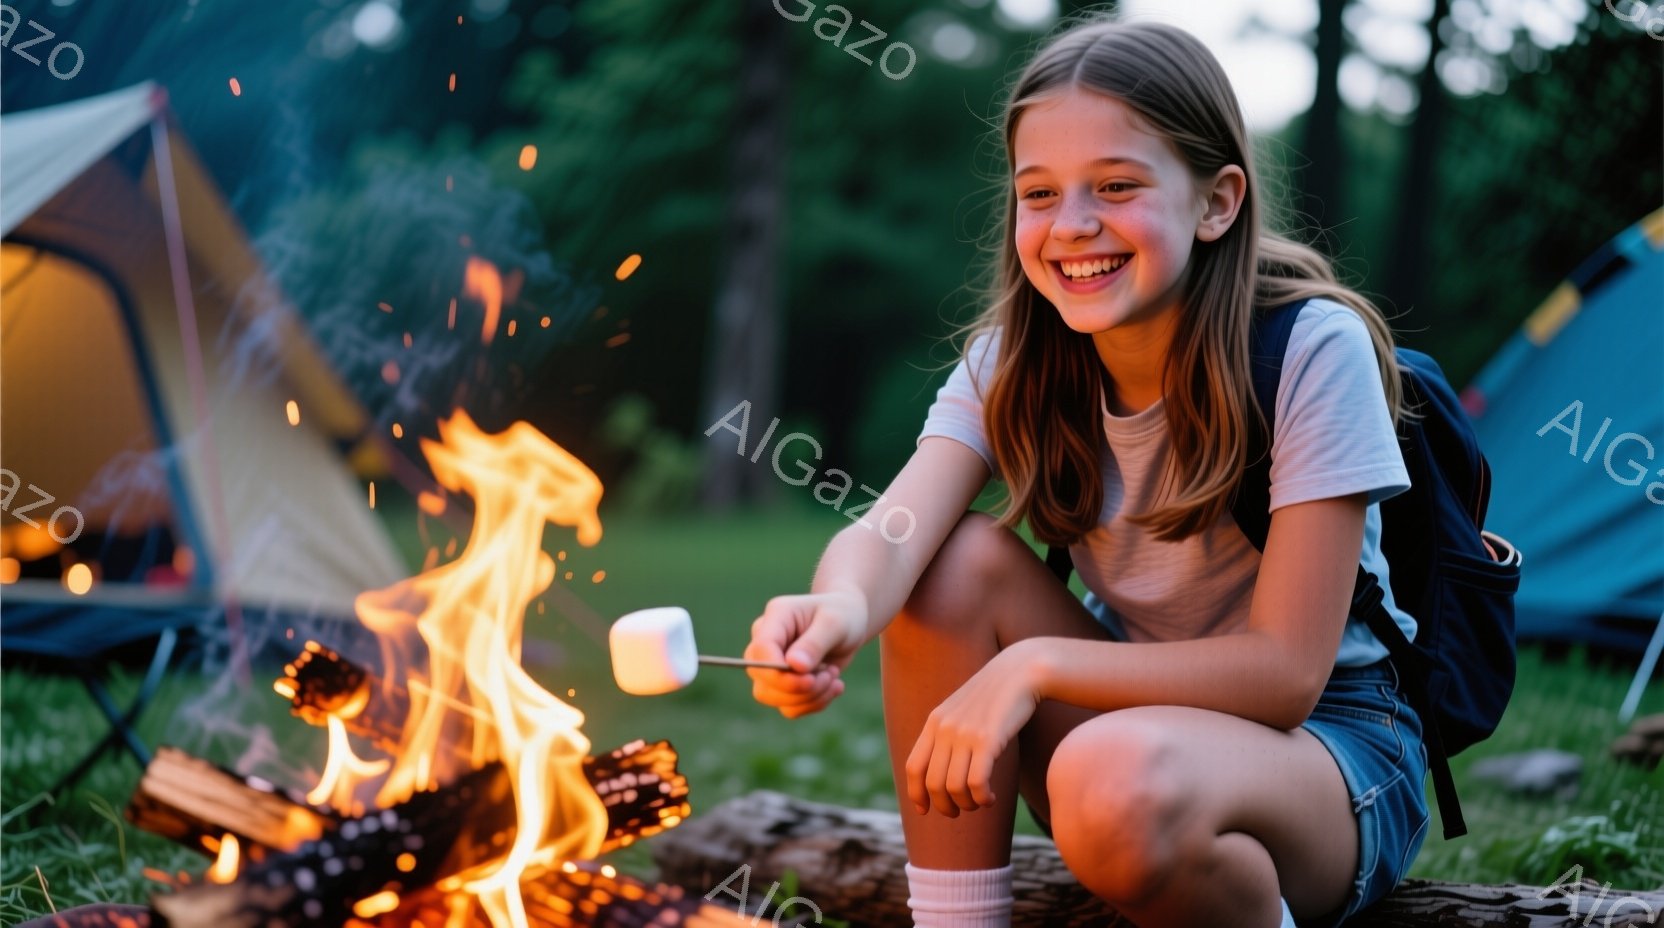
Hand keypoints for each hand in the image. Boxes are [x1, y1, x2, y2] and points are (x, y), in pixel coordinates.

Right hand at [746, 590, 866, 718]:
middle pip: (761, 677)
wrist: (851, 623)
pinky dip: (814, 703)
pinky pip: (788, 707)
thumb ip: (814, 643)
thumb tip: (793, 666)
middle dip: (798, 687)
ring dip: (809, 697)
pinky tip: (834, 686)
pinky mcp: (783, 683)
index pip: (760, 650)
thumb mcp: (835, 623)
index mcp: (776, 617)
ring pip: (771, 696)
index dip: (778, 672)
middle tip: (830, 674)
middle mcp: (766, 642)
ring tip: (833, 676)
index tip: (810, 679)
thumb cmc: (842, 615)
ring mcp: (771, 664)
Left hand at [906, 641, 1043, 817]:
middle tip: (960, 811)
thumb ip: (948, 733)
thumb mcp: (962, 711)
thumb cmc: (995, 696)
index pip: (913, 767)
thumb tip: (942, 767)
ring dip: (967, 804)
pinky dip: (982, 798)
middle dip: (945, 806)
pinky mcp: (988, 739)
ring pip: (954, 788)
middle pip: (933, 784)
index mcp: (934, 722)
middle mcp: (945, 728)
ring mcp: (965, 733)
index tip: (925, 810)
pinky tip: (990, 798)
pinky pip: (977, 782)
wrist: (1020, 671)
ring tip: (980, 802)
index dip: (916, 794)